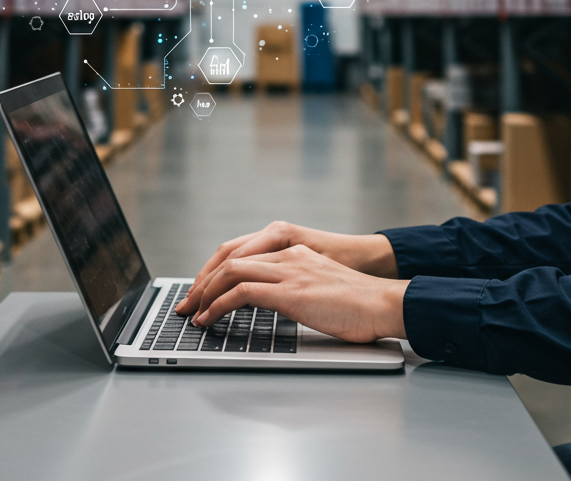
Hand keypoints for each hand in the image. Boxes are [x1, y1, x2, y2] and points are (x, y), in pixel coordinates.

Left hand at [182, 244, 408, 342]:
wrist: (383, 304)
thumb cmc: (359, 305)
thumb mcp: (321, 288)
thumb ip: (297, 287)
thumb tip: (276, 304)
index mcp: (294, 252)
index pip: (242, 254)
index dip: (215, 271)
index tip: (200, 291)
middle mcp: (287, 255)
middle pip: (230, 258)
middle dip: (202, 282)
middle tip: (186, 303)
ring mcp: (288, 271)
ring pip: (231, 271)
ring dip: (204, 293)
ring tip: (192, 314)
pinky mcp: (289, 292)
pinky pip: (241, 293)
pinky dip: (219, 306)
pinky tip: (210, 319)